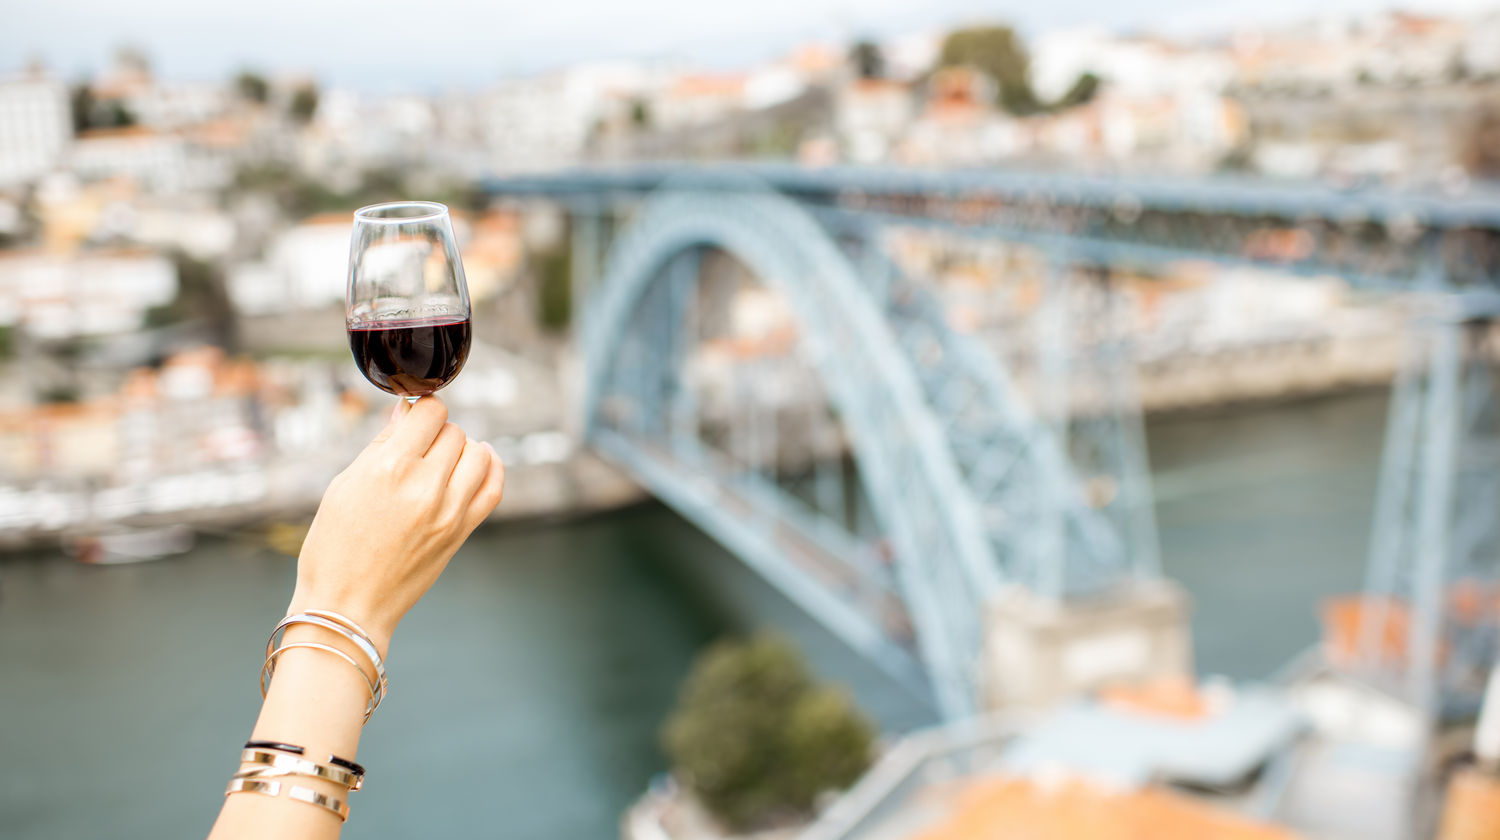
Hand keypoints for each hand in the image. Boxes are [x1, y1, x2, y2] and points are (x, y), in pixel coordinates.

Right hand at [286, 397, 504, 652]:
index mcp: (388, 468)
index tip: (413, 417)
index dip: (420, 410)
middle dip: (436, 434)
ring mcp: (449, 511)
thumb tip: (405, 411)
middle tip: (418, 448)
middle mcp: (424, 486)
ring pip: (478, 453)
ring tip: (442, 460)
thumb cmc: (334, 549)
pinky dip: (490, 468)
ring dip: (462, 450)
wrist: (348, 607)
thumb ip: (381, 445)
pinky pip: (493, 487)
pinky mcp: (461, 532)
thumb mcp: (343, 486)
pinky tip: (478, 463)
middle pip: (454, 432)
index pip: (429, 412)